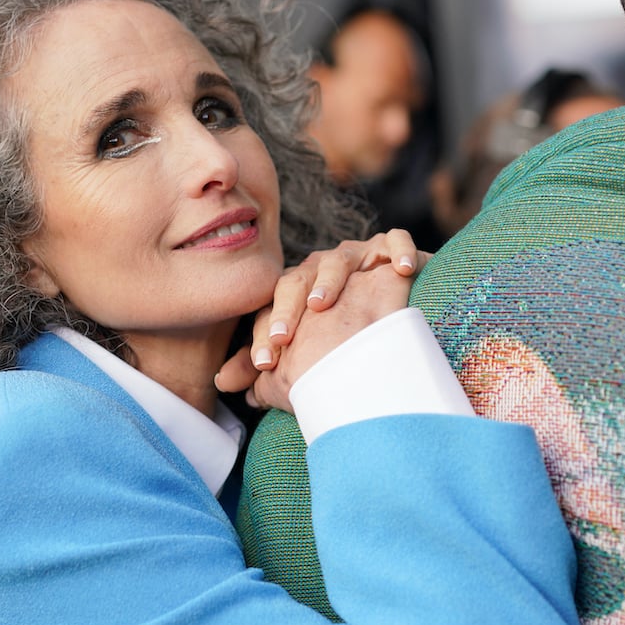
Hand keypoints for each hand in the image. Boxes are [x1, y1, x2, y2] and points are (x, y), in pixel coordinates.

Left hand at [221, 263, 414, 411]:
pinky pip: (394, 241)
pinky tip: (400, 270)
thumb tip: (224, 383)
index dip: (264, 335)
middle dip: (286, 310)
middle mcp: (321, 270)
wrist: (393, 316)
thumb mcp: (300, 355)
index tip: (262, 364)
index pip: (273, 308)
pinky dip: (398, 250)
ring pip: (338, 260)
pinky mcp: (391, 249)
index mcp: (297, 292)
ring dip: (328, 280)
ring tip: (321, 305)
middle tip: (281, 338)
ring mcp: (356, 256)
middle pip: (297, 282)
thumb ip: (261, 368)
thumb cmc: (345, 338)